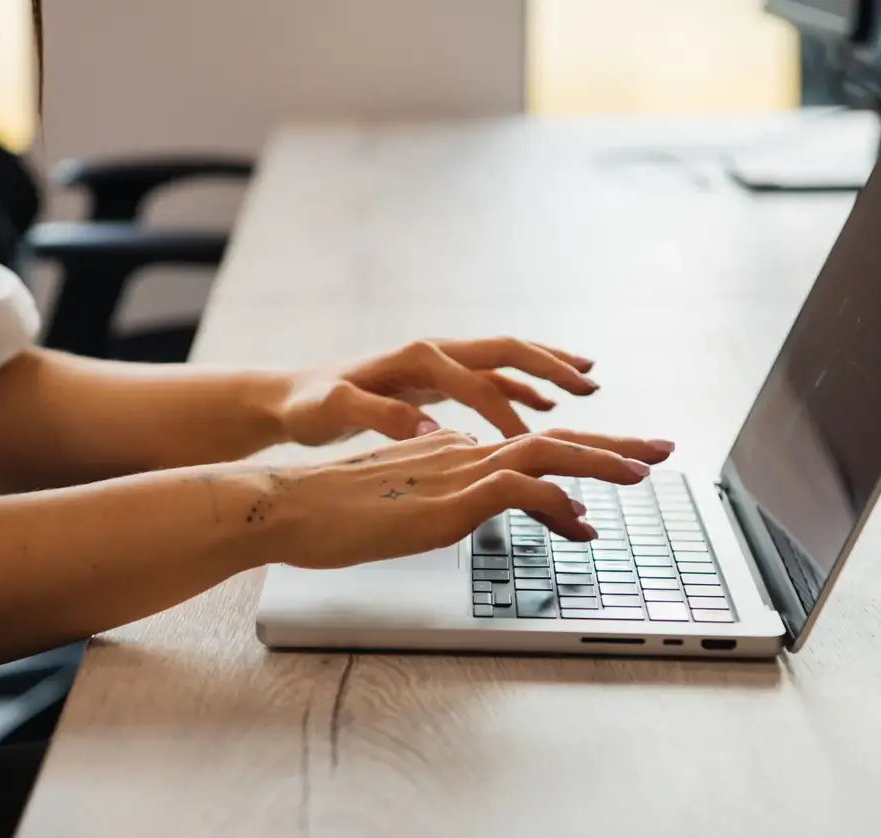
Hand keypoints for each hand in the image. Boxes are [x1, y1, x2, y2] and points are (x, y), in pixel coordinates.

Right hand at [261, 428, 674, 568]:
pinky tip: (578, 517)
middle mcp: (461, 454)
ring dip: (599, 461)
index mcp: (452, 454)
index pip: (529, 447)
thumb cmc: (329, 511)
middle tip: (663, 449)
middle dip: (612, 443)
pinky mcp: (443, 499)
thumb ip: (437, 493)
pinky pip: (513, 489)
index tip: (618, 465)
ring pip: (544, 453)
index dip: (579, 453)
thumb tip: (472, 499)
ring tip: (644, 473)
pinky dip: (553, 499)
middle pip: (551, 439)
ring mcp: (454, 474)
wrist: (286, 505)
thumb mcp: (395, 502)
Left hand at [277, 337, 602, 445]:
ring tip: (587, 385)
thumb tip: (431, 431)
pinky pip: (489, 379)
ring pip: (503, 361)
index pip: (477, 382)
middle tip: (591, 384)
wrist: (289, 396)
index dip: (510, 410)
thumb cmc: (308, 407)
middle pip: (505, 351)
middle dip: (550, 366)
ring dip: (545, 370)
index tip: (538, 441)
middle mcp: (432, 353)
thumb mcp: (335, 412)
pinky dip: (520, 388)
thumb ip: (380, 417)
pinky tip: (544, 406)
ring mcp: (436, 364)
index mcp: (416, 359)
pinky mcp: (434, 379)